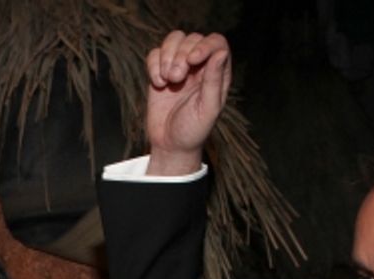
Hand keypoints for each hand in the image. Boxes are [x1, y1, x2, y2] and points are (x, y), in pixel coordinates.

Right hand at [146, 31, 231, 175]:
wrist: (170, 145)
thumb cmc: (193, 131)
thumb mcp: (208, 109)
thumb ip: (215, 80)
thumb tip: (220, 53)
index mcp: (217, 73)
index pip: (216, 43)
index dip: (205, 44)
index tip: (193, 59)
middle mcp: (199, 67)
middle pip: (192, 39)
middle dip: (181, 54)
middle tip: (177, 78)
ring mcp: (179, 67)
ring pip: (174, 40)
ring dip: (167, 56)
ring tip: (167, 80)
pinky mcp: (160, 72)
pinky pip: (154, 54)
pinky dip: (153, 65)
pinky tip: (158, 84)